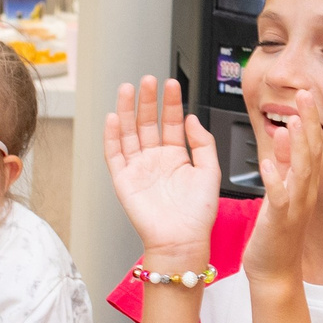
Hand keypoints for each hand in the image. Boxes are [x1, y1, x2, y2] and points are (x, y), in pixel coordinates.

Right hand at [105, 76, 218, 264]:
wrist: (182, 241)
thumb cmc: (198, 214)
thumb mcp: (210, 172)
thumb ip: (203, 143)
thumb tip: (192, 118)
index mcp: (176, 156)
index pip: (171, 122)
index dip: (171, 103)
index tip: (171, 84)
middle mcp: (155, 159)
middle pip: (147, 122)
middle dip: (147, 100)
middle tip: (148, 80)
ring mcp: (138, 168)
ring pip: (129, 133)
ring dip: (127, 111)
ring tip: (128, 90)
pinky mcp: (124, 180)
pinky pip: (115, 154)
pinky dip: (112, 136)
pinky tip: (113, 118)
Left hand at [241, 87, 322, 286]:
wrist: (274, 269)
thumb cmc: (276, 231)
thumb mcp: (284, 189)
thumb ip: (285, 163)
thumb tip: (287, 133)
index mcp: (304, 183)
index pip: (312, 145)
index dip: (311, 118)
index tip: (306, 93)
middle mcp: (305, 192)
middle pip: (312, 152)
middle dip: (309, 123)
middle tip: (305, 96)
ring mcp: (295, 207)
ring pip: (301, 172)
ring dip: (297, 146)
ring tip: (292, 123)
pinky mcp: (279, 221)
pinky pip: (280, 199)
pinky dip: (275, 181)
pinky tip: (267, 165)